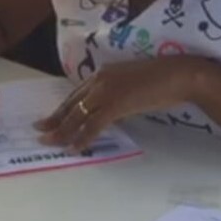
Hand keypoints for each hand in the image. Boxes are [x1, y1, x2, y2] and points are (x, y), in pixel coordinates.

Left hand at [35, 57, 204, 151]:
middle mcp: (100, 79)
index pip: (76, 94)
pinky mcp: (116, 103)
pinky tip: (76, 147)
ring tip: (51, 143)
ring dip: (63, 131)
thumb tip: (109, 110)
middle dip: (54, 120)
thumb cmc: (163, 80)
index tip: (49, 119)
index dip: (61, 109)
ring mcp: (107, 91)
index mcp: (103, 73)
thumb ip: (118, 94)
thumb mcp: (133, 84)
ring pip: (78, 115)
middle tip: (40, 132)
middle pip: (71, 104)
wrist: (180, 75)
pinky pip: (93, 124)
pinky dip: (83, 138)